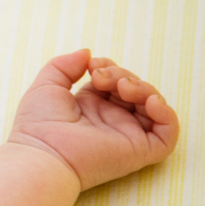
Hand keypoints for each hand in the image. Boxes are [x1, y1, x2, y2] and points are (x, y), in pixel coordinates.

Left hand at [7, 49, 178, 190]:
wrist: (41, 152)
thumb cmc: (37, 124)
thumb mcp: (47, 84)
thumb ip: (65, 65)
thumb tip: (87, 53)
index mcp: (90, 107)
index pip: (114, 81)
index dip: (110, 67)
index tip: (92, 65)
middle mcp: (110, 121)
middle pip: (134, 89)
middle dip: (123, 74)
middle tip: (100, 77)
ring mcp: (126, 136)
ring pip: (152, 107)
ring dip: (143, 88)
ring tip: (122, 87)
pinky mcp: (138, 151)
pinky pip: (167, 134)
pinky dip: (166, 114)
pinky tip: (150, 101)